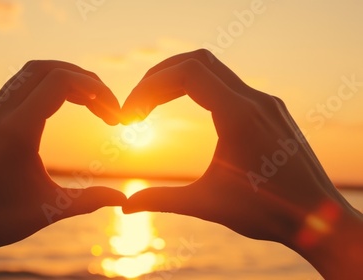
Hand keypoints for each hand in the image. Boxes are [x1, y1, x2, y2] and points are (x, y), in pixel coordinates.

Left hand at [0, 61, 125, 278]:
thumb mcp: (50, 209)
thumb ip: (89, 199)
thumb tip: (122, 200)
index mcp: (14, 131)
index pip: (60, 82)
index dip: (95, 89)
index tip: (113, 114)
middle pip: (44, 68)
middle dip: (81, 79)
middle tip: (105, 102)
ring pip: (26, 76)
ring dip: (60, 82)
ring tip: (87, 102)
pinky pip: (12, 91)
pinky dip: (39, 91)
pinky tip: (55, 111)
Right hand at [122, 49, 362, 279]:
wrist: (320, 221)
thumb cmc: (267, 213)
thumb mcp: (207, 205)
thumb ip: (162, 201)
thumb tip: (126, 206)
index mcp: (239, 115)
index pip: (186, 73)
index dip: (150, 87)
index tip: (131, 115)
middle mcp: (255, 100)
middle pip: (197, 61)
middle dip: (158, 78)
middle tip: (136, 107)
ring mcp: (266, 103)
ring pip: (214, 69)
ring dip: (178, 81)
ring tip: (153, 107)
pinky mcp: (271, 111)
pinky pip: (230, 84)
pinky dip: (200, 89)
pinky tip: (189, 111)